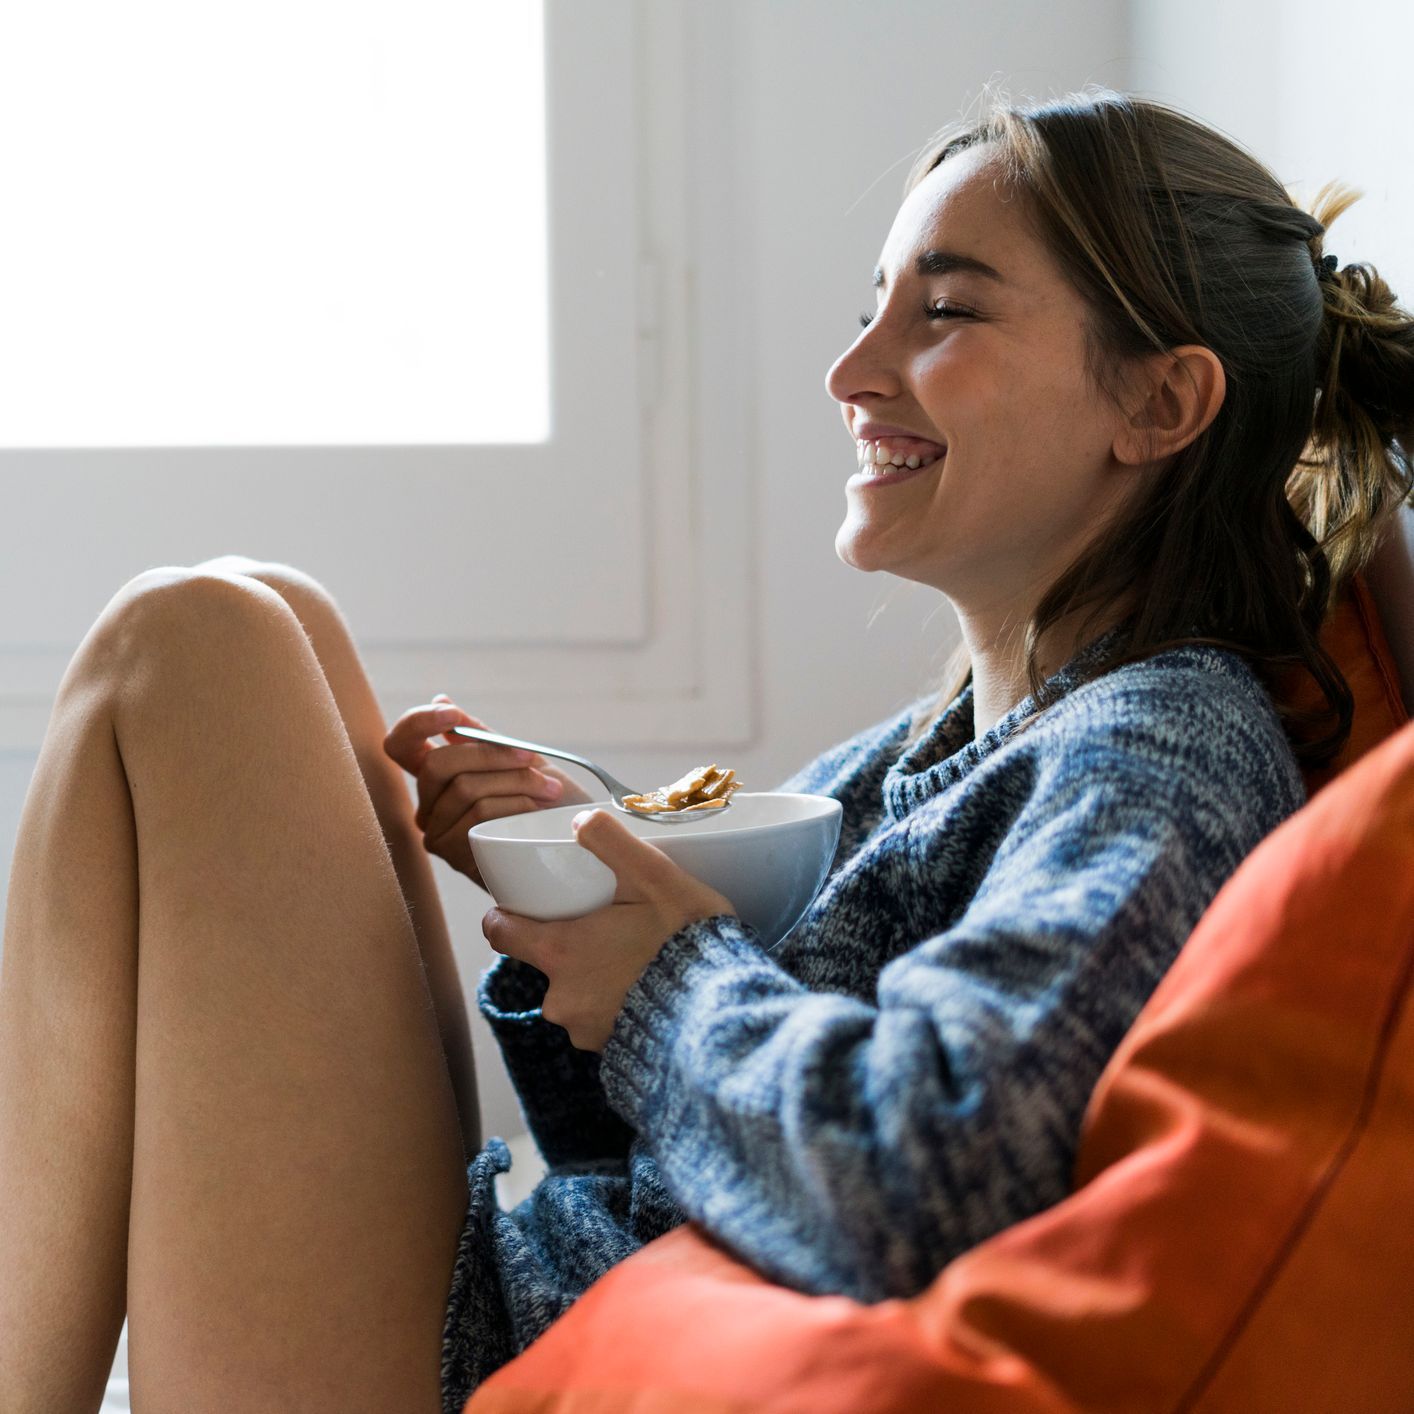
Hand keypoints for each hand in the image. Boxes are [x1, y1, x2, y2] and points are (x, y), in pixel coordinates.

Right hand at [382, 695, 593, 885]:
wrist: (572, 846)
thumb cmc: (545, 802)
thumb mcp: (518, 759)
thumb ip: (481, 736)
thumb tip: (441, 699)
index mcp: (437, 777)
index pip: (400, 744)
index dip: (418, 723)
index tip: (453, 714)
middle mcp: (428, 807)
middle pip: (438, 765)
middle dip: (491, 755)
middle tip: (531, 758)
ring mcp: (438, 835)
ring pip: (466, 790)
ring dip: (517, 782)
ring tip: (550, 790)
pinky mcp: (457, 859)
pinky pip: (480, 818)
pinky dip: (516, 807)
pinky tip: (538, 812)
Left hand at [481, 806, 737, 1051]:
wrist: (722, 1009)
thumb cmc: (685, 941)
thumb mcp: (654, 877)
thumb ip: (611, 842)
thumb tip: (581, 820)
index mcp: (559, 951)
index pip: (500, 931)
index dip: (506, 914)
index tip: (525, 905)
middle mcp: (560, 998)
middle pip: (545, 961)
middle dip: (569, 945)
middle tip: (608, 925)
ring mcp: (584, 1030)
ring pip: (575, 993)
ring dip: (596, 978)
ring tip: (637, 958)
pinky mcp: (611, 1050)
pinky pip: (602, 1020)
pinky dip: (619, 1005)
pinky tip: (649, 989)